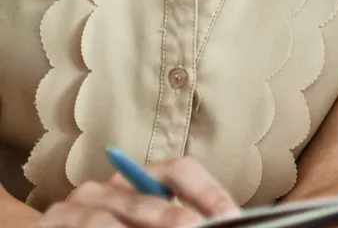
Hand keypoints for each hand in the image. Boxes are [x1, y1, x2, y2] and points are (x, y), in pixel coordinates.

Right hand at [39, 157, 240, 226]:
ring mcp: (75, 207)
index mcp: (139, 179)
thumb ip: (180, 219)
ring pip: (107, 221)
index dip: (207, 193)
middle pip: (146, 200)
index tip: (232, 216)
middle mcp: (108, 186)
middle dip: (175, 219)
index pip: (180, 171)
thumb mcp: (148, 221)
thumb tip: (224, 221)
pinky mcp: (51, 226)